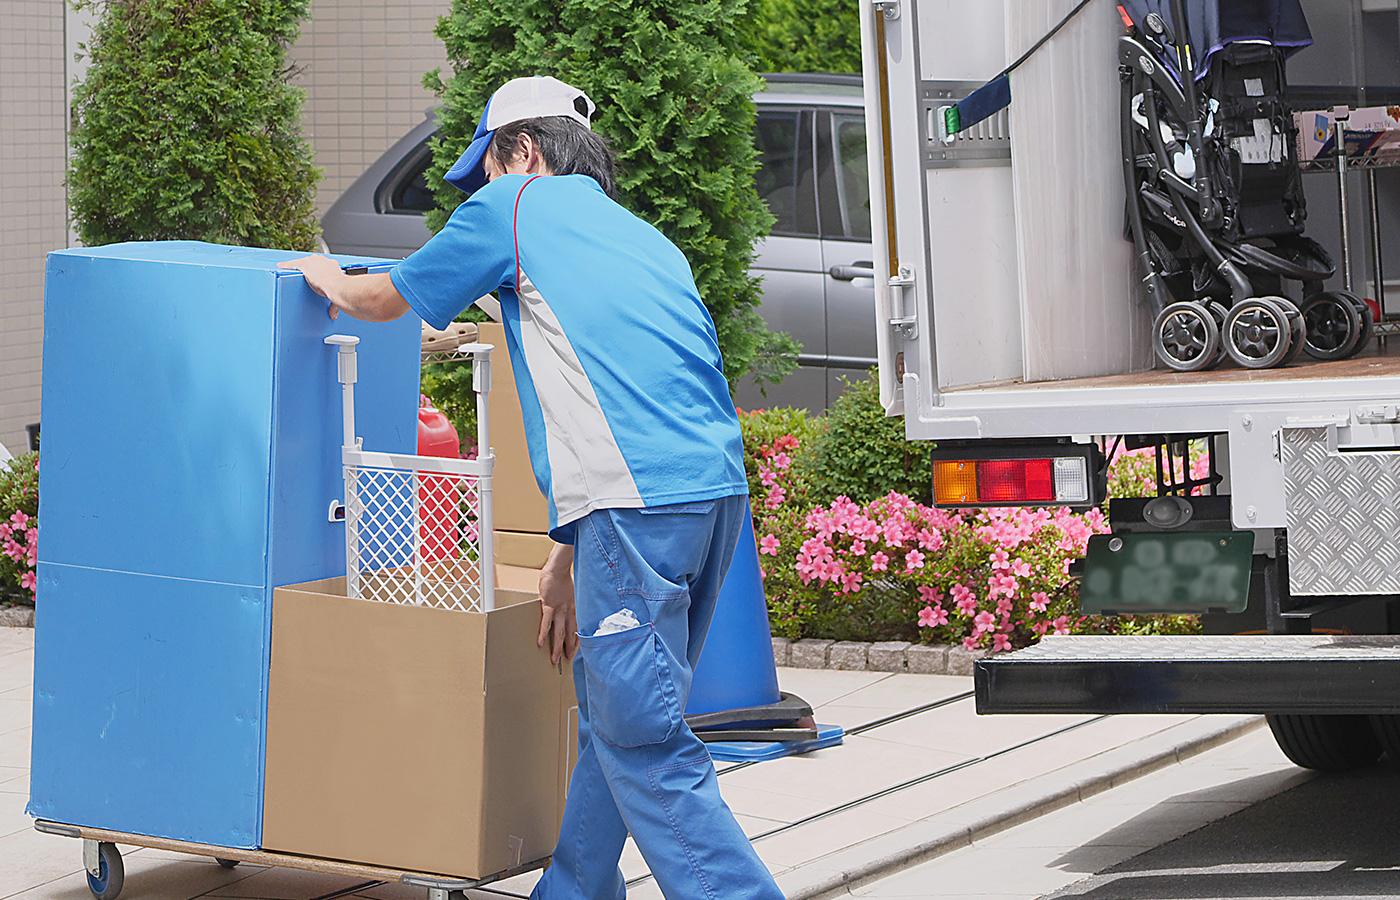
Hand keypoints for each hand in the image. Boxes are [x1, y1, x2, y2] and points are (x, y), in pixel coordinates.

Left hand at [278, 255, 345, 318]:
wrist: (337, 287)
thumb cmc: (340, 291)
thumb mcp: (337, 296)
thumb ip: (334, 305)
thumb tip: (333, 316)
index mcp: (333, 266)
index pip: (324, 266)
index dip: (320, 271)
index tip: (318, 276)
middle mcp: (323, 261)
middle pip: (313, 262)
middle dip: (310, 268)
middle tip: (307, 275)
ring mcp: (313, 262)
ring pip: (303, 263)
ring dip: (299, 267)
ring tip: (294, 273)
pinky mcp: (304, 265)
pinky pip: (293, 264)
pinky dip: (286, 265)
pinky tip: (280, 266)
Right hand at [537, 544, 577, 665]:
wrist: (558, 569)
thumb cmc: (562, 578)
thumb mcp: (569, 592)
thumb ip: (567, 601)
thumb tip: (563, 605)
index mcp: (573, 608)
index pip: (576, 628)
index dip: (574, 640)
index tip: (573, 650)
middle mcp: (568, 611)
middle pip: (569, 633)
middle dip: (567, 648)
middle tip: (565, 660)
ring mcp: (559, 610)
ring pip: (559, 632)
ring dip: (557, 647)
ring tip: (554, 659)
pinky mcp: (549, 606)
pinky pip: (546, 623)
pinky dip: (544, 633)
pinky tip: (541, 643)